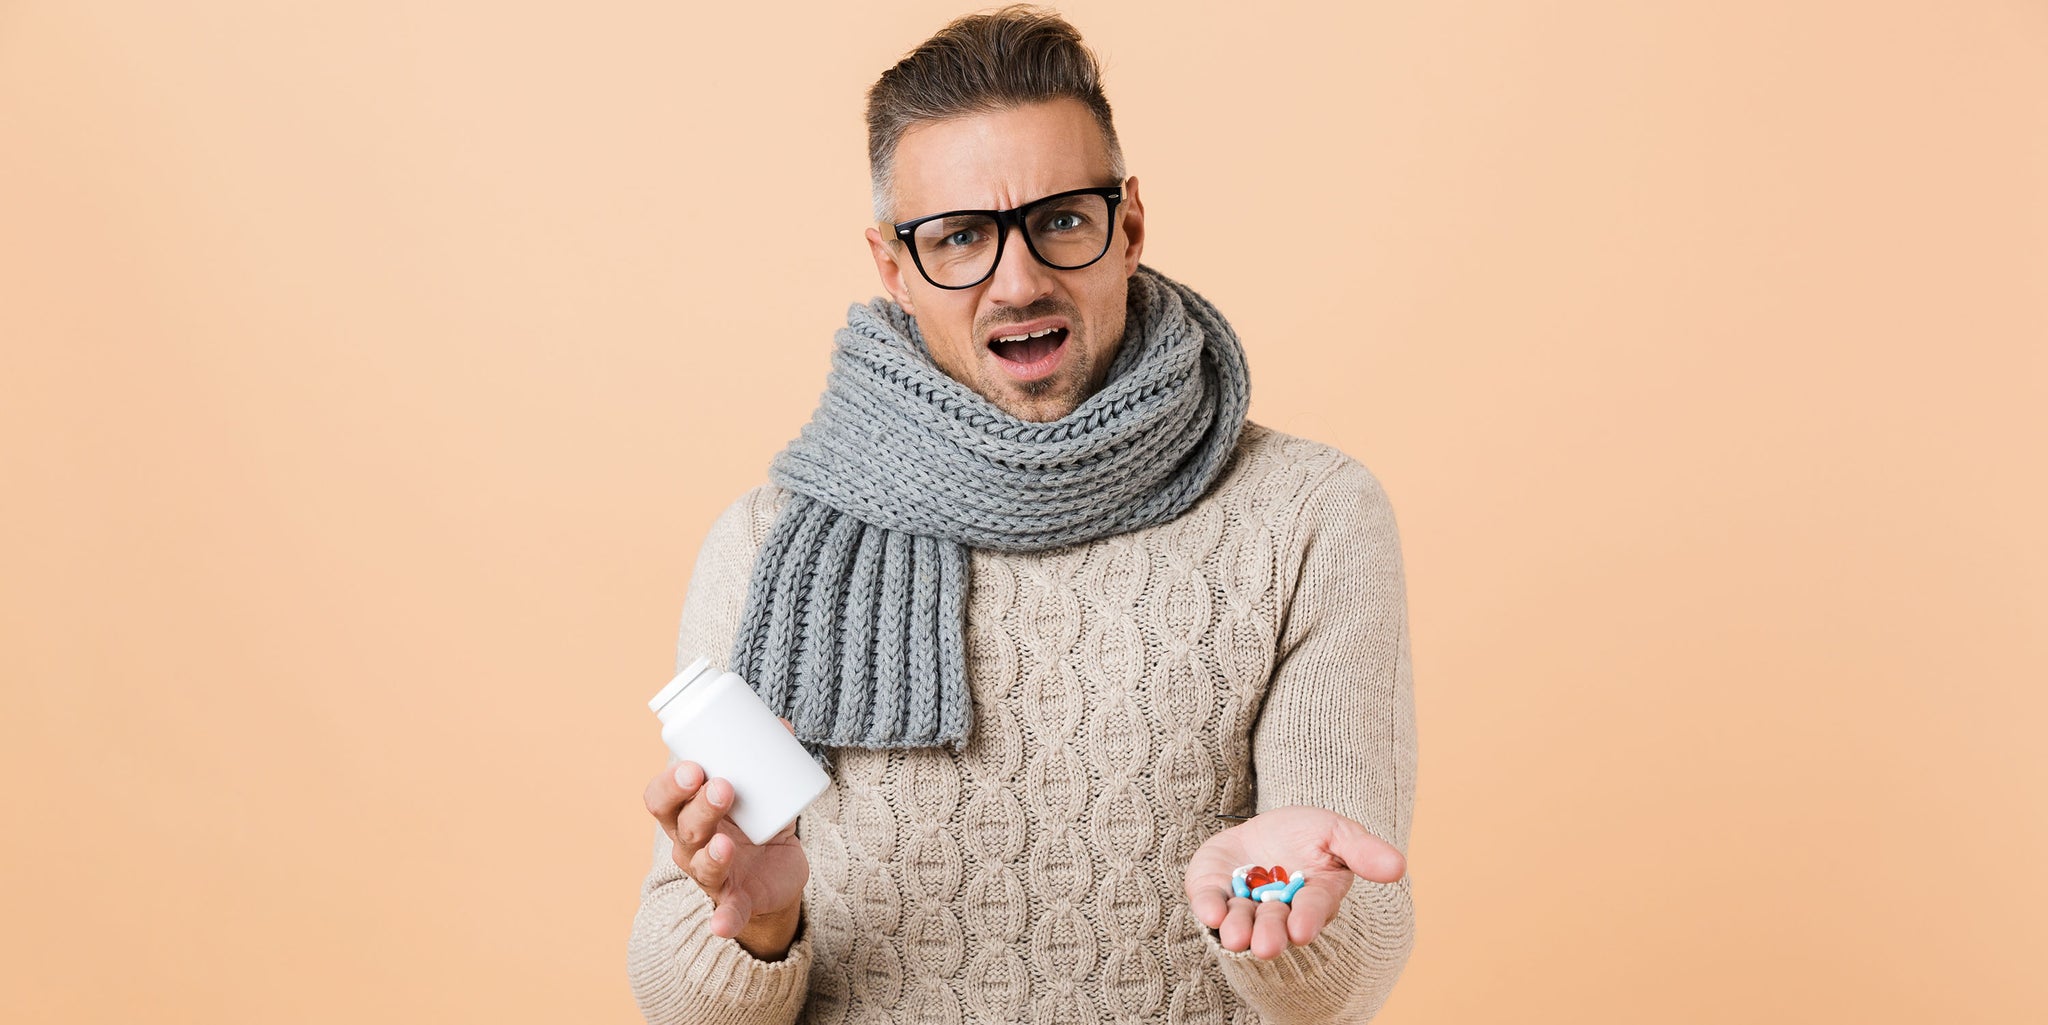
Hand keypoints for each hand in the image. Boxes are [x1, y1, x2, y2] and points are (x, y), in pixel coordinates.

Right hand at [642, 717, 808, 959]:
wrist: (776, 874)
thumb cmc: (757, 823)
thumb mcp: (763, 792)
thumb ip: (770, 761)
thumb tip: (783, 725)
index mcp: (688, 813)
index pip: (660, 799)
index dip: (670, 783)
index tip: (695, 765)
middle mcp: (690, 846)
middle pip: (681, 827)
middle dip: (697, 806)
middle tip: (723, 786)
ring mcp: (711, 875)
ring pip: (700, 864)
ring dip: (711, 852)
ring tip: (727, 840)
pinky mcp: (736, 901)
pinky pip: (726, 914)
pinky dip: (724, 920)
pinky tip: (721, 926)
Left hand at [1184, 805, 1405, 959]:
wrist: (1265, 827)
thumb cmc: (1307, 834)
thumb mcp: (1337, 833)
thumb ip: (1362, 851)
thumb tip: (1398, 867)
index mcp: (1313, 898)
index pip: (1313, 910)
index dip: (1308, 919)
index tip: (1302, 930)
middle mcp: (1278, 909)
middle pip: (1275, 925)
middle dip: (1271, 935)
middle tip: (1266, 946)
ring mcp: (1244, 903)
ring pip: (1242, 921)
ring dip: (1238, 930)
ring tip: (1236, 937)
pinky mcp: (1214, 891)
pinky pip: (1210, 902)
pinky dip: (1209, 907)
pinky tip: (1210, 913)